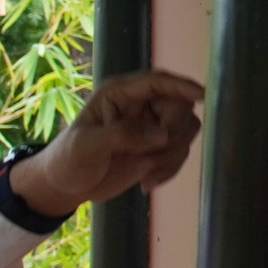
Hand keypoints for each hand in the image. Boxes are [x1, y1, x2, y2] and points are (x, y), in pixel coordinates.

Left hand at [9, 70, 205, 214]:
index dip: (181, 86)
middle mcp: (140, 106)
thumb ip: (121, 136)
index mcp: (119, 94)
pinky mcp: (157, 148)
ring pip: (186, 130)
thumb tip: (161, 134)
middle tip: (152, 154)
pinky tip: (146, 182)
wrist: (66, 186)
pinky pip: (180, 152)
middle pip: (180, 107)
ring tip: (144, 170)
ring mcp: (151, 127)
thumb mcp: (87, 146)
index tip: (201, 95)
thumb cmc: (68, 159)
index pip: (157, 82)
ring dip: (171, 155)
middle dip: (173, 133)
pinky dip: (169, 170)